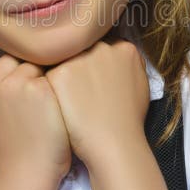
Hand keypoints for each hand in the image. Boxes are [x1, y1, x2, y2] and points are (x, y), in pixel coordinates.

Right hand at [0, 54, 71, 184]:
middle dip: (25, 73)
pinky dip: (57, 88)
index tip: (21, 97)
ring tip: (47, 105)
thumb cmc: (15, 149)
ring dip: (42, 78)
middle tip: (37, 99)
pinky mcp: (36, 88)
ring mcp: (12, 85)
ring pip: (32, 64)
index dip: (11, 77)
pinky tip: (58, 107)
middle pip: (12, 60)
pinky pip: (51, 74)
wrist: (28, 174)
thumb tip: (13, 67)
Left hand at [44, 36, 149, 166]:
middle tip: (77, 87)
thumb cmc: (128, 121)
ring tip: (66, 96)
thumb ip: (127, 65)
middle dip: (78, 62)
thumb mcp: (140, 86)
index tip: (91, 78)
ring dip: (63, 72)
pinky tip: (57, 101)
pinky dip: (51, 86)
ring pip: (64, 58)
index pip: (102, 45)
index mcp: (125, 49)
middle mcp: (102, 47)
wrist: (113, 145)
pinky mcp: (59, 73)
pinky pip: (49, 73)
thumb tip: (117, 56)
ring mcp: (79, 58)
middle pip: (82, 47)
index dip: (95, 62)